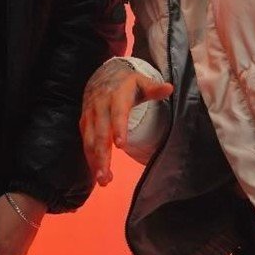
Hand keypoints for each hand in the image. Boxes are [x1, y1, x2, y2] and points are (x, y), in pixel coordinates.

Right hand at [80, 60, 172, 185]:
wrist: (102, 74)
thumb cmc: (127, 83)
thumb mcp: (141, 82)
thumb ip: (154, 88)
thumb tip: (170, 88)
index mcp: (116, 96)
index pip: (118, 114)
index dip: (118, 128)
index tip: (121, 146)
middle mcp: (100, 107)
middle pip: (100, 133)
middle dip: (102, 155)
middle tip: (106, 176)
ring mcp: (90, 115)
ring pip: (90, 140)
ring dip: (95, 161)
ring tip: (103, 180)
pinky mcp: (84, 122)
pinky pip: (85, 141)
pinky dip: (90, 157)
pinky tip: (97, 172)